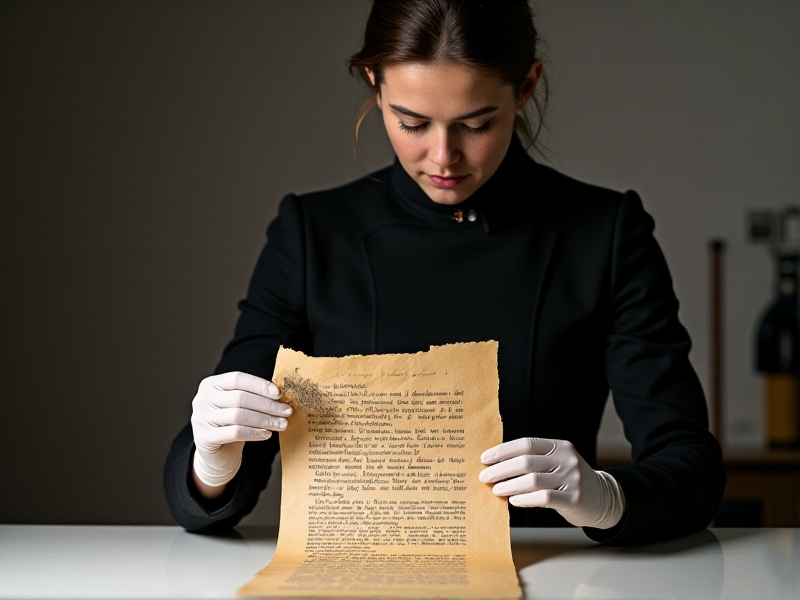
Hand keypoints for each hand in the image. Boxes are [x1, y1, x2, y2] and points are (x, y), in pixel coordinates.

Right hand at [191, 371, 291, 487]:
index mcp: (210, 384)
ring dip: (265, 420)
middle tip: (287, 411)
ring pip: (240, 415)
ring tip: (282, 424)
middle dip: (268, 405)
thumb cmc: (231, 424)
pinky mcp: (205, 438)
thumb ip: (252, 395)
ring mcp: (201, 418)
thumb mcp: (238, 405)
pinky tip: (267, 434)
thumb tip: (280, 394)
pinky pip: (236, 432)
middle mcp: (202, 399)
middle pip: (240, 398)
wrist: (216, 453)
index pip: (237, 379)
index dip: (259, 385)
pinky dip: (255, 433)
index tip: (279, 394)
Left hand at [479, 437, 625, 528]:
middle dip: (501, 469)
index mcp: (559, 446)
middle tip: (485, 476)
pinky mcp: (574, 499)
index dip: (503, 451)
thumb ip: (533, 460)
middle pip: (526, 461)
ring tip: (496, 489)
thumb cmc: (568, 480)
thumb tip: (496, 464)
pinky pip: (543, 498)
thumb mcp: (556, 462)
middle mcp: (566, 459)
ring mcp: (572, 478)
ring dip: (509, 485)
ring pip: (532, 480)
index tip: (485, 459)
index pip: (526, 443)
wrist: (602, 498)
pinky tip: (514, 500)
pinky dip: (525, 499)